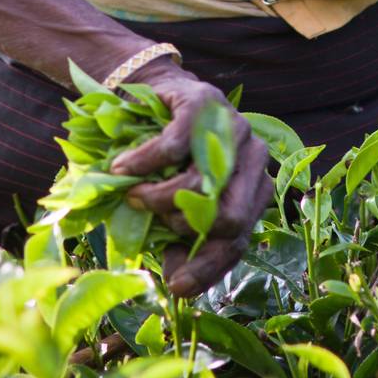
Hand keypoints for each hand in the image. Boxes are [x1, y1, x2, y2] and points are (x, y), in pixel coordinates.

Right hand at [107, 60, 271, 296]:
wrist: (155, 91)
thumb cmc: (167, 158)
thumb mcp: (178, 202)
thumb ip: (181, 237)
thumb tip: (175, 281)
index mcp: (254, 187)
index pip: (239, 239)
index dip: (208, 267)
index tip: (175, 286)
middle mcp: (255, 158)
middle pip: (229, 217)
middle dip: (183, 229)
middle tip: (152, 221)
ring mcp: (234, 127)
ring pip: (201, 186)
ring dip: (158, 199)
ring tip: (133, 193)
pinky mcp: (206, 102)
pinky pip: (173, 147)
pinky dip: (142, 163)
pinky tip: (122, 167)